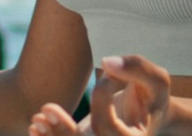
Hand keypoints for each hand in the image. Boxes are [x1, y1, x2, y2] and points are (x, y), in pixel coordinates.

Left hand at [28, 55, 170, 135]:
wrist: (148, 110)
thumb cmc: (152, 93)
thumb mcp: (156, 79)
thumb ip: (136, 68)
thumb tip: (107, 62)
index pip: (106, 125)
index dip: (101, 97)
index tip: (107, 75)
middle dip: (63, 132)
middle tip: (45, 109)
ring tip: (37, 121)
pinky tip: (35, 127)